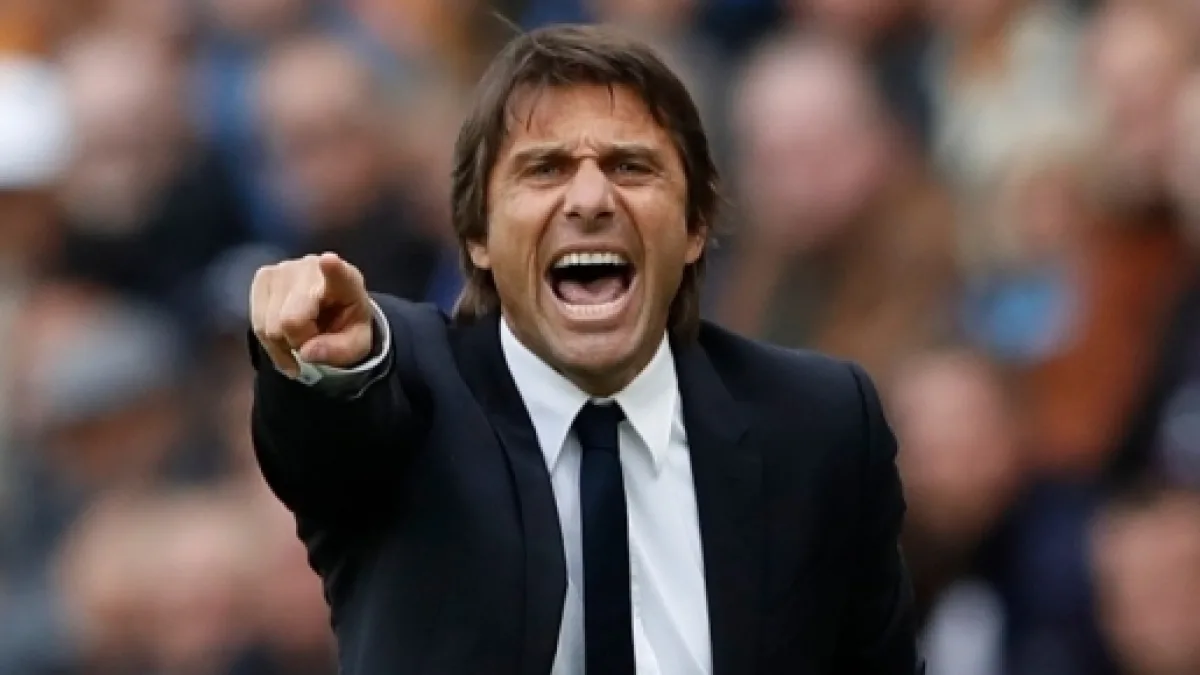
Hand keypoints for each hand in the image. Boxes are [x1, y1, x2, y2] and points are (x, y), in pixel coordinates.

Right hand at [250, 252, 372, 375]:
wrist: (331, 311)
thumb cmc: (346, 325)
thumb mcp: (356, 346)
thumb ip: (338, 351)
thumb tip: (306, 352)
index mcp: (346, 281)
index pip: (338, 272)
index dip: (333, 268)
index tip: (330, 260)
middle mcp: (311, 267)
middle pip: (290, 320)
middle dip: (299, 342)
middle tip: (313, 341)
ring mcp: (283, 269)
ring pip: (268, 326)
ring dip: (283, 343)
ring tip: (301, 337)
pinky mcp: (263, 277)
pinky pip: (257, 324)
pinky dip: (270, 341)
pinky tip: (285, 338)